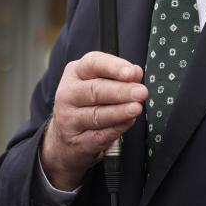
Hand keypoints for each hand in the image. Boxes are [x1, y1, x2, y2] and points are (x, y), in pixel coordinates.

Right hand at [40, 51, 146, 190]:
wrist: (64, 137)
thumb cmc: (86, 103)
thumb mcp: (96, 81)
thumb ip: (117, 76)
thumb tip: (136, 72)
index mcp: (75, 73)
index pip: (93, 64)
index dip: (113, 67)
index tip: (131, 72)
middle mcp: (68, 94)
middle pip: (95, 90)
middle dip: (121, 91)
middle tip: (140, 92)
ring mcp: (69, 119)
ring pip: (96, 115)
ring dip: (120, 112)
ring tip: (136, 108)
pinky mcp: (76, 141)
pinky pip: (99, 135)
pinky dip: (116, 129)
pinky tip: (128, 122)